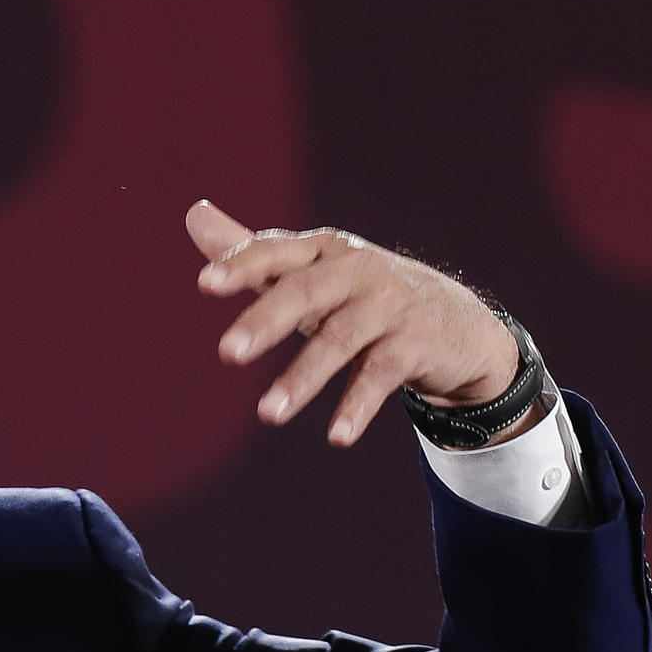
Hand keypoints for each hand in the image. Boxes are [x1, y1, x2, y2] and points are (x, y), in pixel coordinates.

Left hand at [186, 200, 520, 446]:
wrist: (457, 325)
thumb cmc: (362, 296)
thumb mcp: (310, 272)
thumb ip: (253, 254)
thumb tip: (194, 214)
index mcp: (322, 249)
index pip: (275, 252)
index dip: (241, 264)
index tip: (205, 284)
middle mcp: (356, 269)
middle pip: (304, 292)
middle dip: (265, 320)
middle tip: (227, 352)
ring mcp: (389, 305)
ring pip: (339, 340)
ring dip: (302, 378)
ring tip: (267, 414)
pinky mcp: (416, 344)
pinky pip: (380, 376)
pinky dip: (357, 407)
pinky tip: (337, 437)